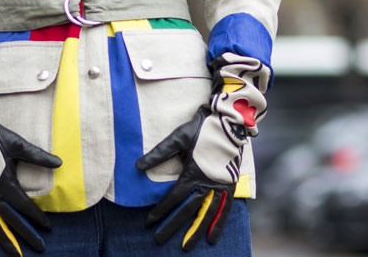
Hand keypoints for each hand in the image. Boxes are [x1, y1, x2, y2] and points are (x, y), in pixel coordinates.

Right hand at [0, 76, 61, 254]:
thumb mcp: (17, 145)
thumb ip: (37, 156)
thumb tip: (59, 163)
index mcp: (5, 182)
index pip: (24, 205)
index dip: (37, 217)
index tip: (48, 227)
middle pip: (12, 220)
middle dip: (27, 235)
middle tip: (40, 248)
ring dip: (5, 241)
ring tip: (16, 255)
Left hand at [134, 53, 268, 250]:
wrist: (228, 122)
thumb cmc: (200, 129)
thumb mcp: (177, 138)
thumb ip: (159, 154)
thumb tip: (137, 166)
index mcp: (193, 173)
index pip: (174, 198)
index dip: (161, 211)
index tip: (149, 222)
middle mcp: (207, 183)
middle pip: (188, 211)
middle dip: (172, 227)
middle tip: (158, 241)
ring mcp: (220, 186)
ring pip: (206, 215)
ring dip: (195, 232)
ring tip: (186, 247)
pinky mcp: (230, 185)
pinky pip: (224, 210)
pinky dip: (218, 225)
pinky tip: (212, 239)